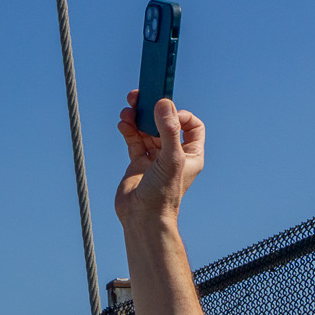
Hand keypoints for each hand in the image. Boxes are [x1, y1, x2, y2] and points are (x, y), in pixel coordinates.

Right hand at [114, 91, 204, 225]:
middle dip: (154, 111)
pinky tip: (123, 123)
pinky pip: (133, 141)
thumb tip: (163, 102)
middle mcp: (174, 154)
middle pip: (165, 125)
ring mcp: (155, 159)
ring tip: (127, 110)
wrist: (142, 217)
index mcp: (190, 154)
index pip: (192, 126)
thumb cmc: (163, 192)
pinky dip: (128, 131)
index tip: (166, 112)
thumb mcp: (170, 157)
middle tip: (141, 97)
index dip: (180, 115)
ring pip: (147, 131)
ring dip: (138, 120)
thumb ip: (167, 129)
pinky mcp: (137, 164)